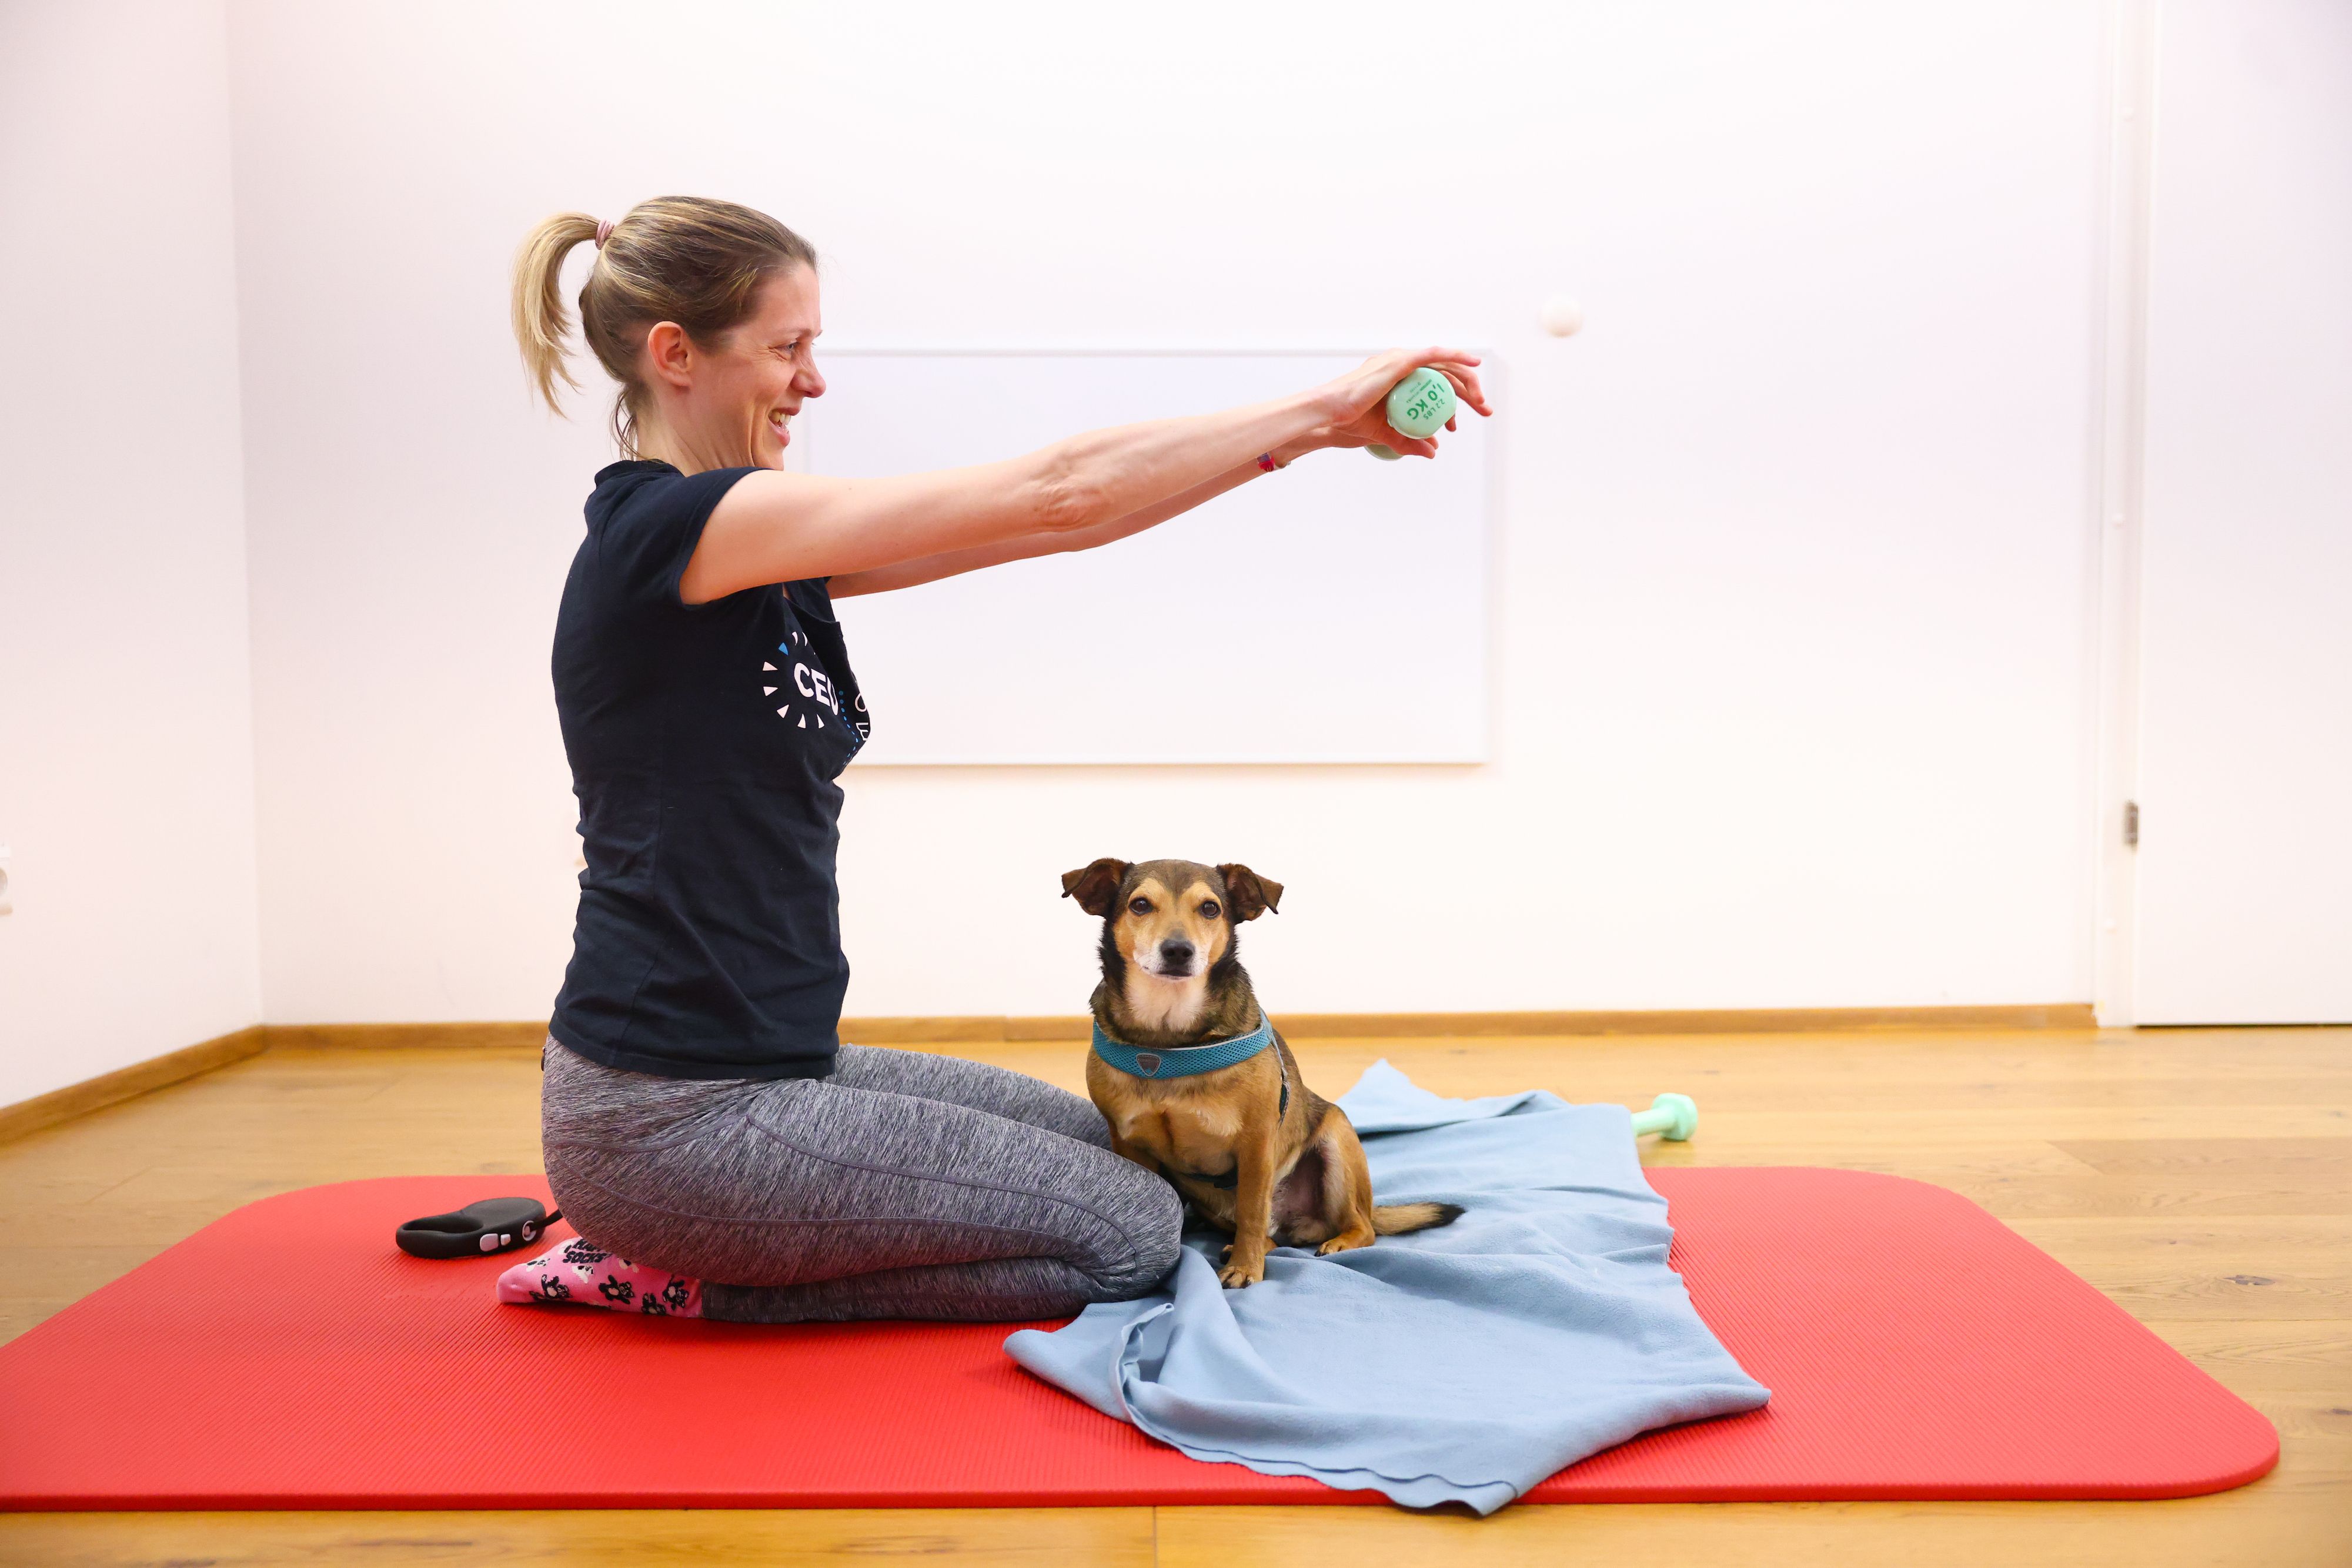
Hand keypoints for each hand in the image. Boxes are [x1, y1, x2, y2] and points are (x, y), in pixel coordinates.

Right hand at [1306, 346, 1490, 458]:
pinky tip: (1474, 365)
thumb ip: (1408, 441)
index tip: (1467, 415)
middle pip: (1444, 373)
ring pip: (1444, 366)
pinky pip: (1434, 356)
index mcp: (1398, 378)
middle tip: (1484, 409)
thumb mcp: (1386, 432)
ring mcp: (1401, 360)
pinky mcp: (1401, 361)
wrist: (1332, 413)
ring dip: (1466, 381)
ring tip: (1480, 399)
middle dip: (1468, 390)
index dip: (1455, 397)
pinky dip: (1455, 357)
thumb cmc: (1350, 420)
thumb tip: (1432, 452)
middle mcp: (1402, 365)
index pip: (1435, 382)